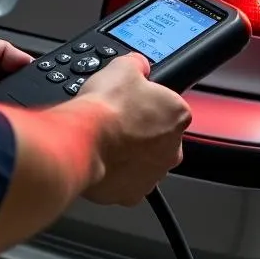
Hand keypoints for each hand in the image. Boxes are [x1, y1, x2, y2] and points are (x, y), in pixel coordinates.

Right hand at [69, 53, 191, 206]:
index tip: (134, 103)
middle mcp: (172, 148)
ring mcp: (153, 174)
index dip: (149, 103)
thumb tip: (137, 64)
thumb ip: (137, 65)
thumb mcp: (123, 66)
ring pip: (144, 162)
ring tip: (107, 140)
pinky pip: (126, 182)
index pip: (170, 107)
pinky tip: (102, 158)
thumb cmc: (105, 109)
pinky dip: (115, 173)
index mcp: (177, 115)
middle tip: (119, 122)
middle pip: (160, 138)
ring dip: (130, 154)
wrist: (81, 141)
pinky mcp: (132, 194)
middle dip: (142, 132)